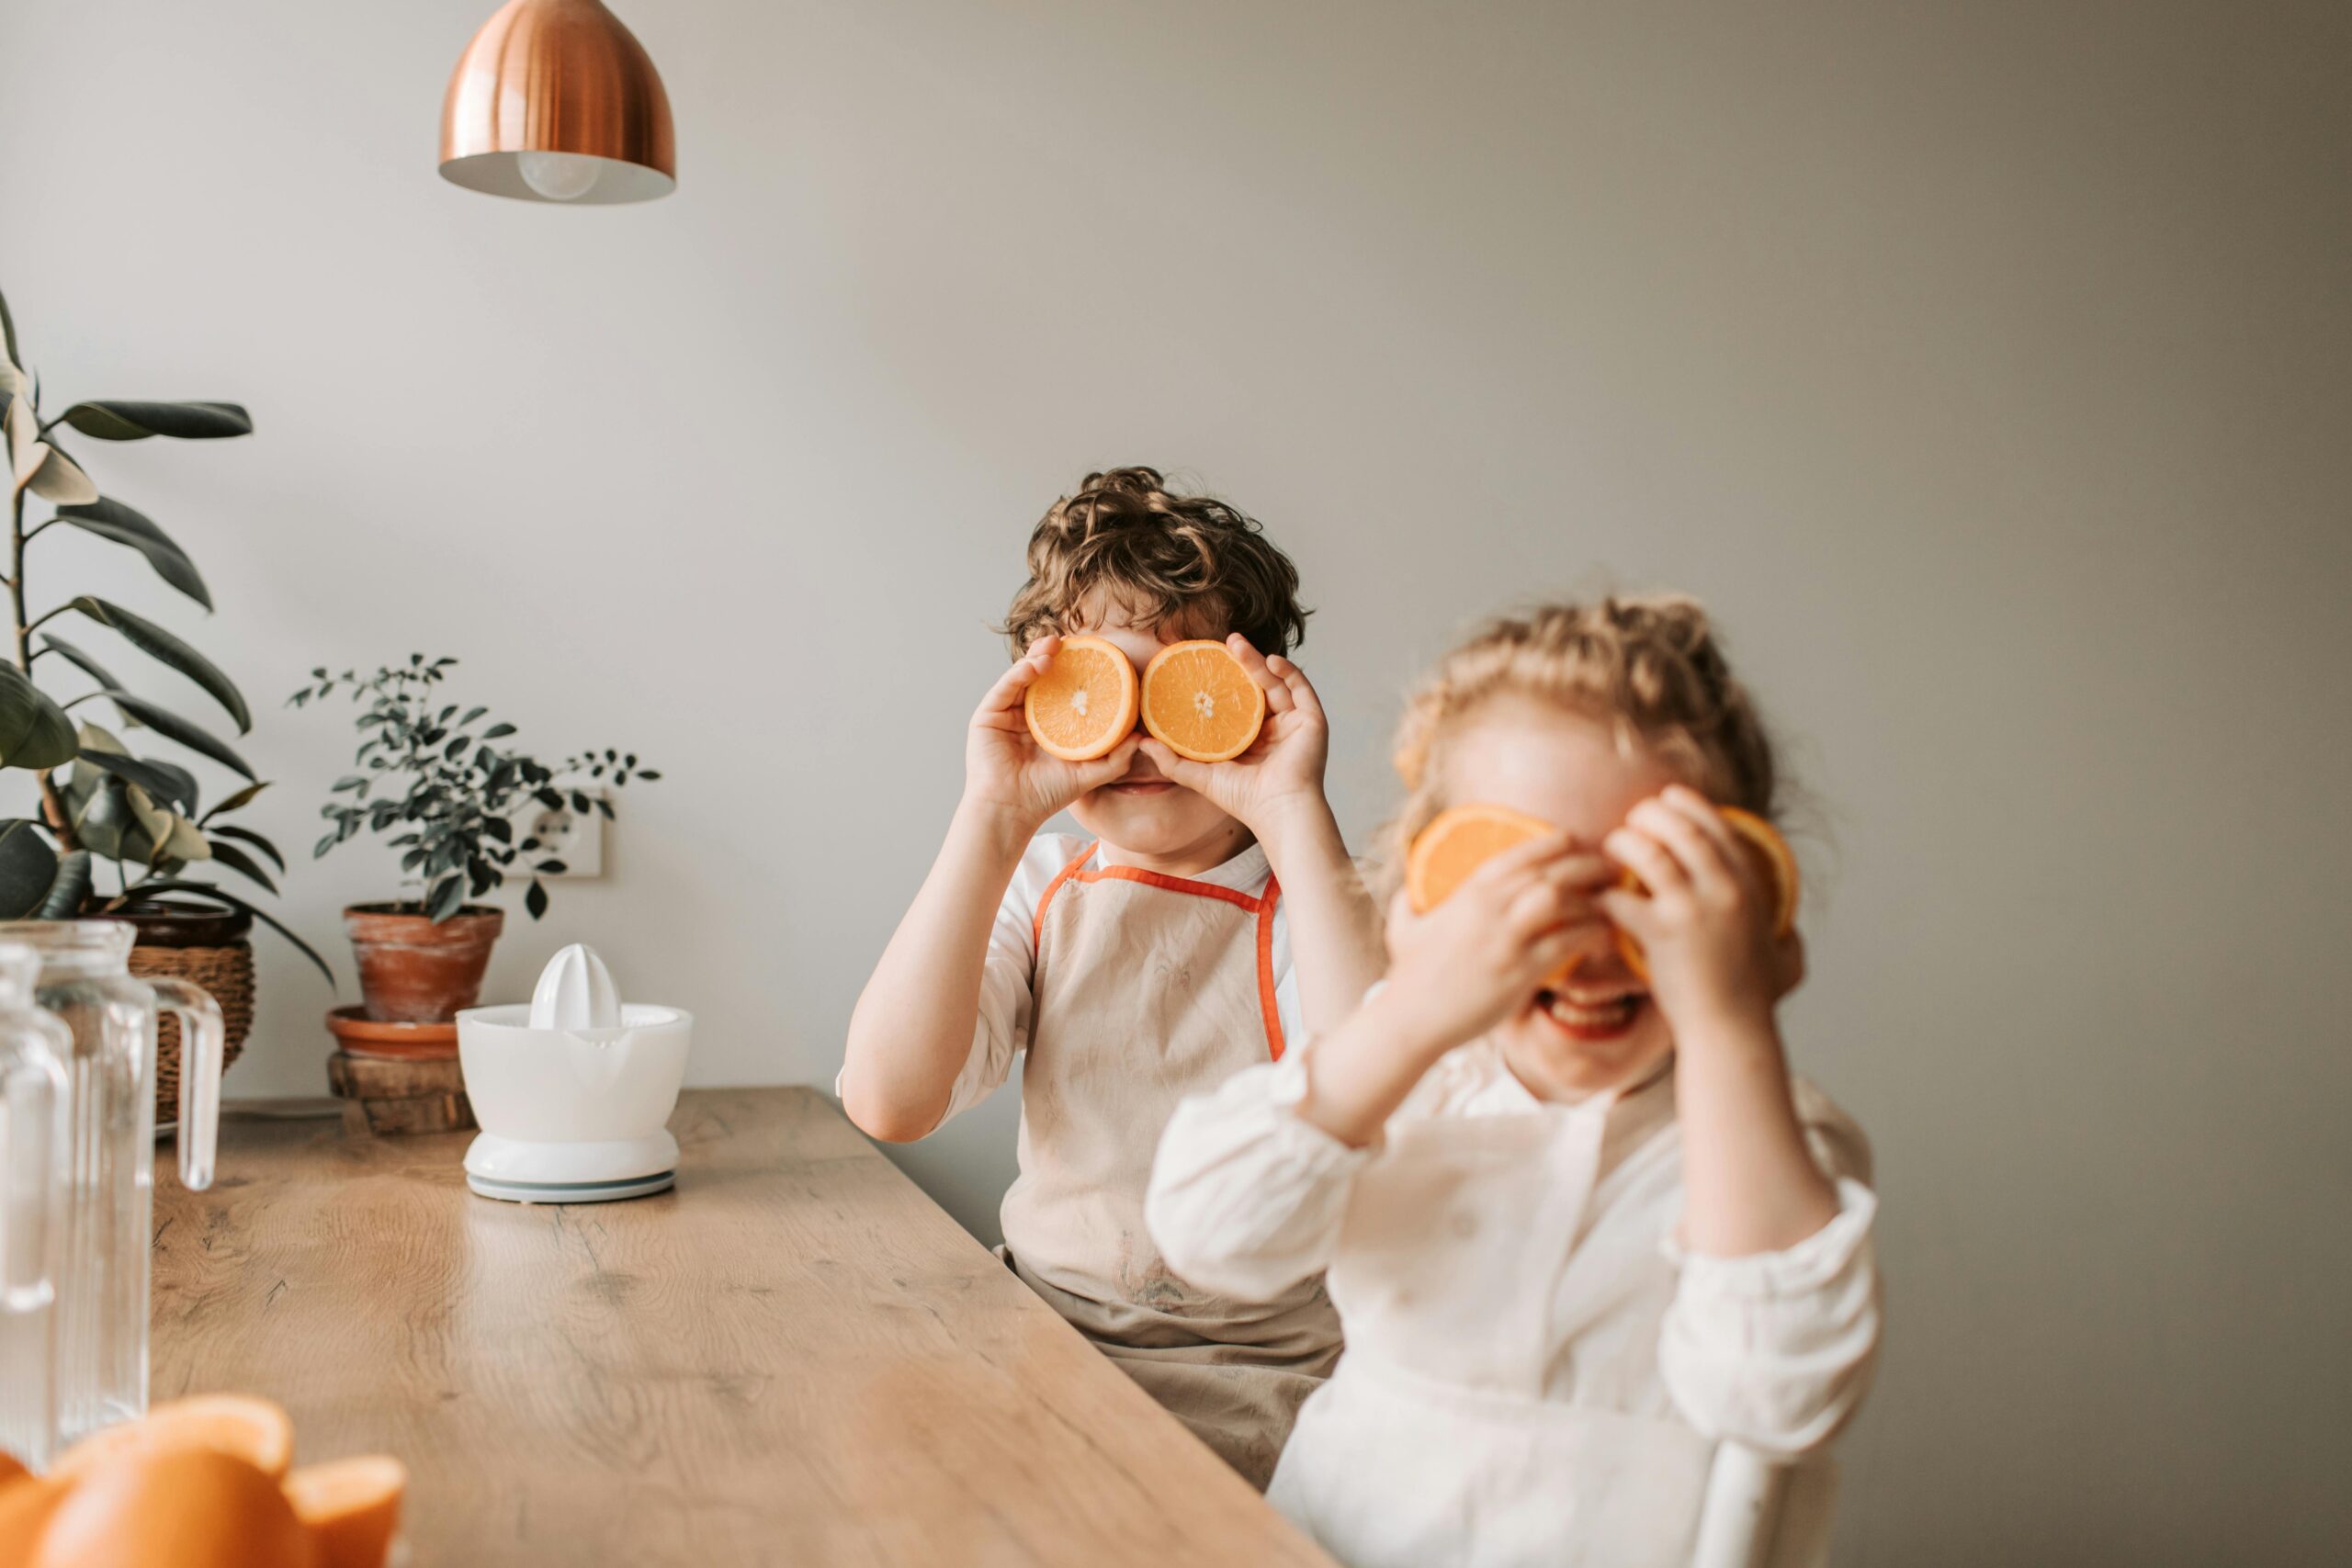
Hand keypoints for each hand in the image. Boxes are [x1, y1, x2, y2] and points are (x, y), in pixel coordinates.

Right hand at [964, 636, 1142, 830]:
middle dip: (1053, 655)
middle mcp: (1025, 714)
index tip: (1092, 652)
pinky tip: (1035, 666)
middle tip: (1070, 640)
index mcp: (1048, 724)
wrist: (1013, 811)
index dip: (1074, 669)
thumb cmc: (1047, 795)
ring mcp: (1005, 714)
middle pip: (1039, 676)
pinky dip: (1019, 673)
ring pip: (1021, 676)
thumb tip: (1142, 738)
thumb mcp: (1088, 774)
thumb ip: (1115, 758)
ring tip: (1054, 646)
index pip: (1060, 688)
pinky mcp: (987, 717)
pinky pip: (1004, 688)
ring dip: (1037, 657)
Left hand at [1138, 637, 1331, 840]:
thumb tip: (1139, 742)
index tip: (1205, 661)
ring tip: (1238, 645)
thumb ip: (1171, 760)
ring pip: (1277, 682)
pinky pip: (1301, 688)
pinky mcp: (1312, 720)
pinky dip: (1288, 672)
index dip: (1224, 679)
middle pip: (1258, 686)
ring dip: (1259, 661)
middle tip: (1225, 641)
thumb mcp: (1199, 775)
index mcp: (1252, 737)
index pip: (1238, 700)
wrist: (1276, 811)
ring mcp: (1295, 722)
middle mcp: (1274, 727)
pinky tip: (1270, 661)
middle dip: (1242, 662)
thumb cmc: (1242, 799)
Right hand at [1379, 835, 1615, 1055]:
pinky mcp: (1519, 971)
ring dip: (1593, 899)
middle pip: (1551, 871)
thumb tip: (1408, 891)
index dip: (1553, 844)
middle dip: (1588, 864)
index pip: (1520, 854)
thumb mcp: (1402, 927)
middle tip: (1613, 868)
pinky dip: (1591, 935)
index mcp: (1469, 892)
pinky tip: (1604, 937)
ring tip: (1614, 903)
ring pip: (1562, 900)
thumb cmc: (1409, 976)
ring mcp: (1506, 939)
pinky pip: (1566, 942)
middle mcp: (1490, 908)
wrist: (1410, 1020)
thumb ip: (1409, 902)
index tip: (1576, 843)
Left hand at [1600, 785, 1781, 1036]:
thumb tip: (1789, 929)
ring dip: (1624, 843)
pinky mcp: (1660, 933)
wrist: (1731, 1033)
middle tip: (1632, 820)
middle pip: (1681, 828)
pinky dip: (1602, 893)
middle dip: (1651, 814)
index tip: (1668, 797)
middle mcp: (1724, 891)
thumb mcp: (1783, 958)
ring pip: (1649, 853)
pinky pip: (1620, 897)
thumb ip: (1784, 935)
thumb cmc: (1753, 1002)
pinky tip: (1595, 896)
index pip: (1720, 826)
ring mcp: (1692, 910)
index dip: (1690, 804)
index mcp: (1751, 888)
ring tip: (1611, 847)